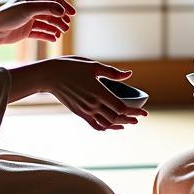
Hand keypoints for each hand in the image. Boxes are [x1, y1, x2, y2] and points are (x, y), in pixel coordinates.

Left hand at [0, 0, 74, 45]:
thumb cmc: (9, 15)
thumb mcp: (29, 8)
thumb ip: (47, 8)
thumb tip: (63, 12)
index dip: (64, 6)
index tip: (72, 14)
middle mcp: (32, 7)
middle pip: (52, 12)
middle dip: (61, 19)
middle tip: (67, 27)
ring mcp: (30, 19)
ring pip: (48, 23)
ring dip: (56, 28)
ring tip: (61, 33)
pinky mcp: (27, 31)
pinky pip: (41, 33)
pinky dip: (49, 35)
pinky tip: (55, 38)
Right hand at [12, 56, 148, 130]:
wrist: (49, 76)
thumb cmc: (71, 67)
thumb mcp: (93, 66)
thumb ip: (112, 73)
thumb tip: (129, 74)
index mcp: (99, 92)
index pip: (121, 108)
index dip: (134, 112)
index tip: (144, 113)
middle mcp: (93, 104)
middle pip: (116, 117)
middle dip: (129, 119)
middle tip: (139, 118)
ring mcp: (85, 110)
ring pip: (107, 123)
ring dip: (119, 124)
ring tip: (128, 122)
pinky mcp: (79, 113)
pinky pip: (95, 124)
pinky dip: (106, 127)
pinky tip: (112, 125)